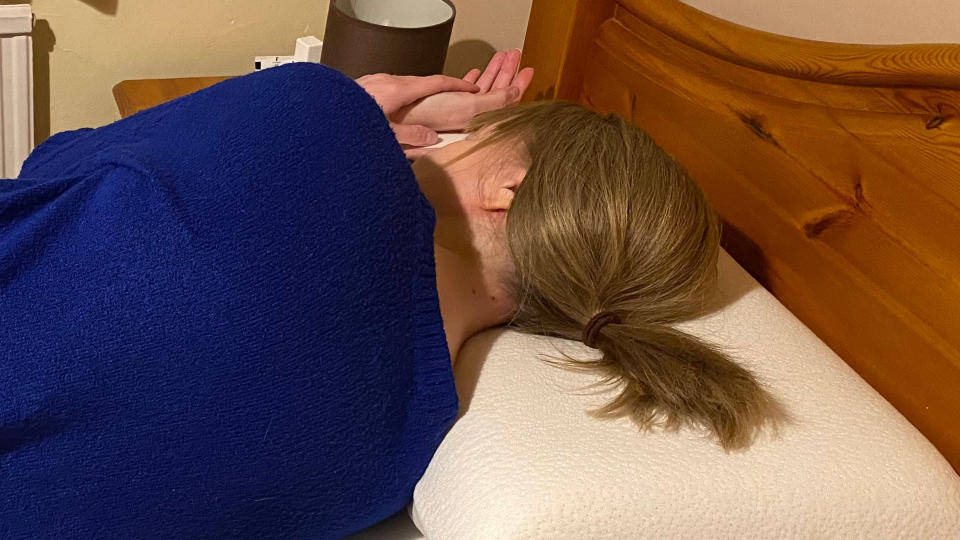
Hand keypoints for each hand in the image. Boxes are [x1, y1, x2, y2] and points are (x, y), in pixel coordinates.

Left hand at [355, 73, 479, 155]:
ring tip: (425, 111)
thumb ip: (411, 137)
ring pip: (402, 86)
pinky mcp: (362, 87)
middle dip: (438, 91)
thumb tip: (432, 138)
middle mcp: (385, 81)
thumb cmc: (346, 127)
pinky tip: (395, 114)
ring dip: (417, 97)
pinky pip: (388, 90)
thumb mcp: (384, 136)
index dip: (456, 86)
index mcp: (397, 90)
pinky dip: (399, 99)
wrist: (317, 116)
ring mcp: (372, 81)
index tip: (470, 89)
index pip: (435, 83)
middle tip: (452, 99)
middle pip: (420, 83)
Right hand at [391, 49, 534, 132]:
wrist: (402, 117)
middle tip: (516, 56)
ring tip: (502, 56)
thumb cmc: (431, 114)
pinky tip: (475, 72)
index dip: (519, 83)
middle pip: (497, 90)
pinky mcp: (447, 104)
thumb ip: (495, 100)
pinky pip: (466, 89)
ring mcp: (461, 109)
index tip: (528, 70)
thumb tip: (516, 93)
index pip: (507, 99)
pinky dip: (473, 78)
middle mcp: (473, 115)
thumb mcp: (470, 106)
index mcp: (481, 117)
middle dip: (507, 71)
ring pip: (484, 86)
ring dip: (493, 69)